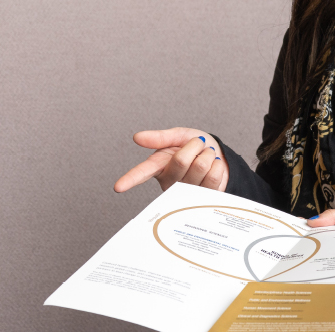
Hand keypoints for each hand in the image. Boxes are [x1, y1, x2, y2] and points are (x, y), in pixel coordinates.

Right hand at [113, 128, 228, 192]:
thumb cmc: (193, 146)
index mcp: (159, 166)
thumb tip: (137, 137)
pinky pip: (214, 176)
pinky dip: (217, 164)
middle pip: (182, 160)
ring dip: (207, 154)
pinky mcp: (203, 198)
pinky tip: (213, 166)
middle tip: (197, 144)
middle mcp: (170, 182)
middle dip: (194, 145)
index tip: (118, 187)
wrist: (216, 155)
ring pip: (200, 167)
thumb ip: (159, 138)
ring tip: (205, 155)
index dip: (130, 179)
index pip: (142, 172)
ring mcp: (187, 192)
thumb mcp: (177, 136)